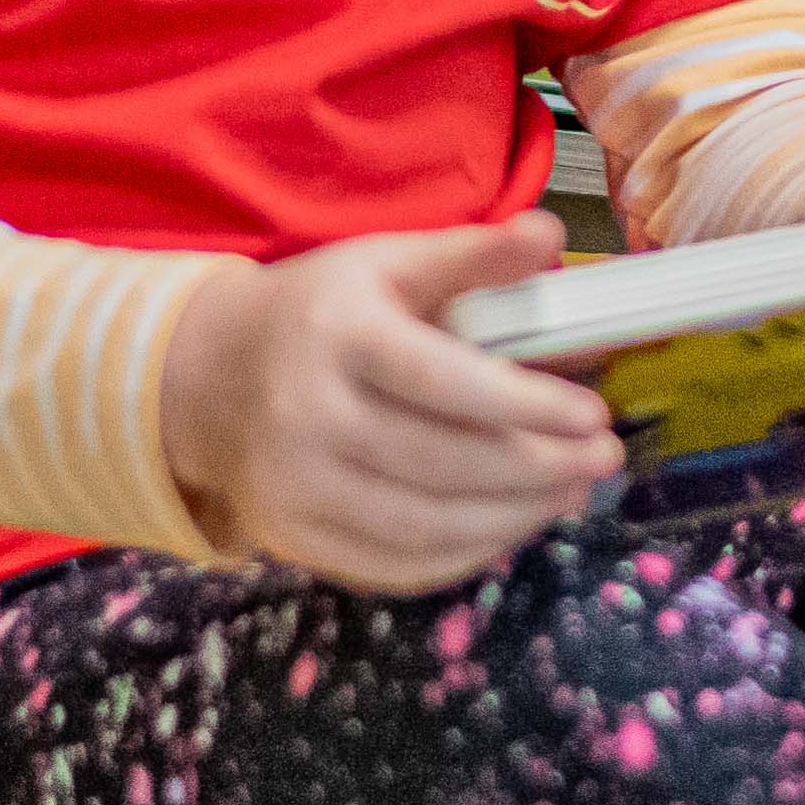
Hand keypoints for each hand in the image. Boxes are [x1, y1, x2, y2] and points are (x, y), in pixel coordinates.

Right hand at [162, 219, 621, 593]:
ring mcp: (295, 487)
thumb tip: (553, 238)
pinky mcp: (294, 538)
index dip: (527, 406)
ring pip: (424, 526)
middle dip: (538, 469)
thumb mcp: (386, 262)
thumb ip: (471, 254)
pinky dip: (465, 555)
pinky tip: (512, 527)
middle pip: (442, 462)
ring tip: (572, 493)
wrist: (201, 376)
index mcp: (339, 336)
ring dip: (514, 519)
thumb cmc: (317, 312)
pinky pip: (394, 566)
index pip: (444, 381)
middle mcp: (309, 416)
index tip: (593, 415)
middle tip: (602, 460)